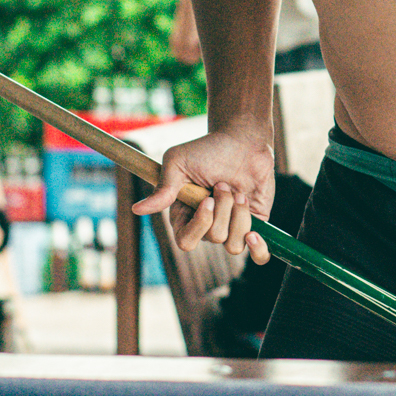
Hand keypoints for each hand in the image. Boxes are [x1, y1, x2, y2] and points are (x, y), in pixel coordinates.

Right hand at [128, 128, 274, 263]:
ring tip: (239, 192)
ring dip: (240, 215)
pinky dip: (259, 250)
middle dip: (224, 209)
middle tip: (224, 184)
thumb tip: (137, 210)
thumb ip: (163, 188)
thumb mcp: (178, 162)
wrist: (242, 140)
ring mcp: (232, 227)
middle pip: (214, 238)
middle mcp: (208, 226)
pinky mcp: (256, 226)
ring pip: (234, 244)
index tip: (208, 199)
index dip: (200, 224)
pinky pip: (258, 255)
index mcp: (185, 216)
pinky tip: (255, 234)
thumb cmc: (207, 149)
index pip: (186, 241)